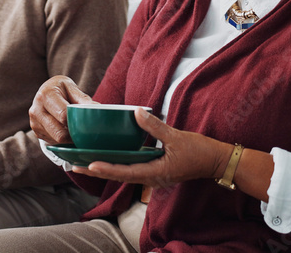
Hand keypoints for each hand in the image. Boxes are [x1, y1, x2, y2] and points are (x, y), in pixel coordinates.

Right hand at [29, 75, 96, 144]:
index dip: (77, 122)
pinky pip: (53, 141)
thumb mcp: (71, 88)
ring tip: (76, 131)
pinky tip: (66, 130)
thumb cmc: (61, 89)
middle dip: (74, 134)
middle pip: (60, 133)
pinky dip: (62, 139)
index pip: (63, 115)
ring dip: (69, 139)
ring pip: (57, 140)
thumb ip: (83, 99)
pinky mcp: (36, 131)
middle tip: (85, 133)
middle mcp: (36, 110)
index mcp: (46, 95)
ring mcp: (34, 123)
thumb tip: (98, 109)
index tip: (88, 125)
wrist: (44, 91)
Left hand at [73, 108, 230, 188]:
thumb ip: (154, 126)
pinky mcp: (155, 171)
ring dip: (104, 169)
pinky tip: (108, 159)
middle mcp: (151, 177)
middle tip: (74, 167)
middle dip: (97, 172)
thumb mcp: (176, 136)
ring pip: (124, 174)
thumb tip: (136, 112)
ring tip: (83, 164)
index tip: (90, 166)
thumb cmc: (199, 151)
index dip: (107, 169)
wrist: (216, 161)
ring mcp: (153, 176)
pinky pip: (132, 170)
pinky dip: (117, 165)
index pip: (126, 172)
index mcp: (156, 172)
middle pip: (119, 176)